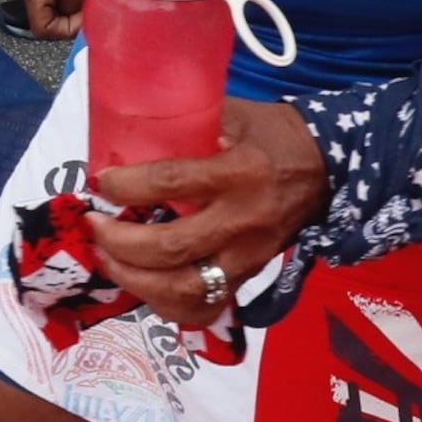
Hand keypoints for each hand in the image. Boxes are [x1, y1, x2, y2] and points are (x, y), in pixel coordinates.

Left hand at [91, 103, 329, 328]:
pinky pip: (203, 307)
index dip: (128, 187)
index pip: (173, 183)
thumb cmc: (272, 136)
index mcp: (239, 172)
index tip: (101, 183)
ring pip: (184, 288)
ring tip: (107, 260)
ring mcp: (248, 257)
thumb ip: (188, 123)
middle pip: (171, 247)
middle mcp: (244, 221)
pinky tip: (142, 287)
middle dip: (120, 242)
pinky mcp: (249, 278)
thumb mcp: (235, 115)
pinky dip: (166, 305)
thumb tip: (129, 132)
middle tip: (94, 226)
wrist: (327, 170)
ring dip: (135, 280)